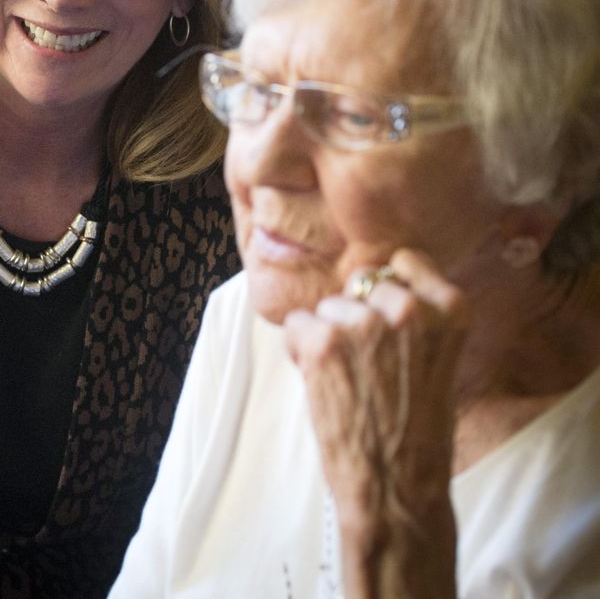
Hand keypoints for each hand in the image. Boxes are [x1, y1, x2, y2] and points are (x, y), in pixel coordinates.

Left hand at [282, 249, 471, 598]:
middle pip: (360, 285)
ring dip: (327, 337)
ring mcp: (364, 323)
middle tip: (367, 365)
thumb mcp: (437, 359)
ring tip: (349, 380)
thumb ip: (416, 319)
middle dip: (355, 317)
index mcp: (450, 310)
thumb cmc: (417, 428)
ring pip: (326, 306)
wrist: (397, 484)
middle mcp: (409, 308)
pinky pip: (296, 324)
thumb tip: (370, 281)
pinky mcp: (323, 341)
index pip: (406, 262)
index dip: (386, 288)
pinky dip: (300, 351)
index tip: (385, 315)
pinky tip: (323, 382)